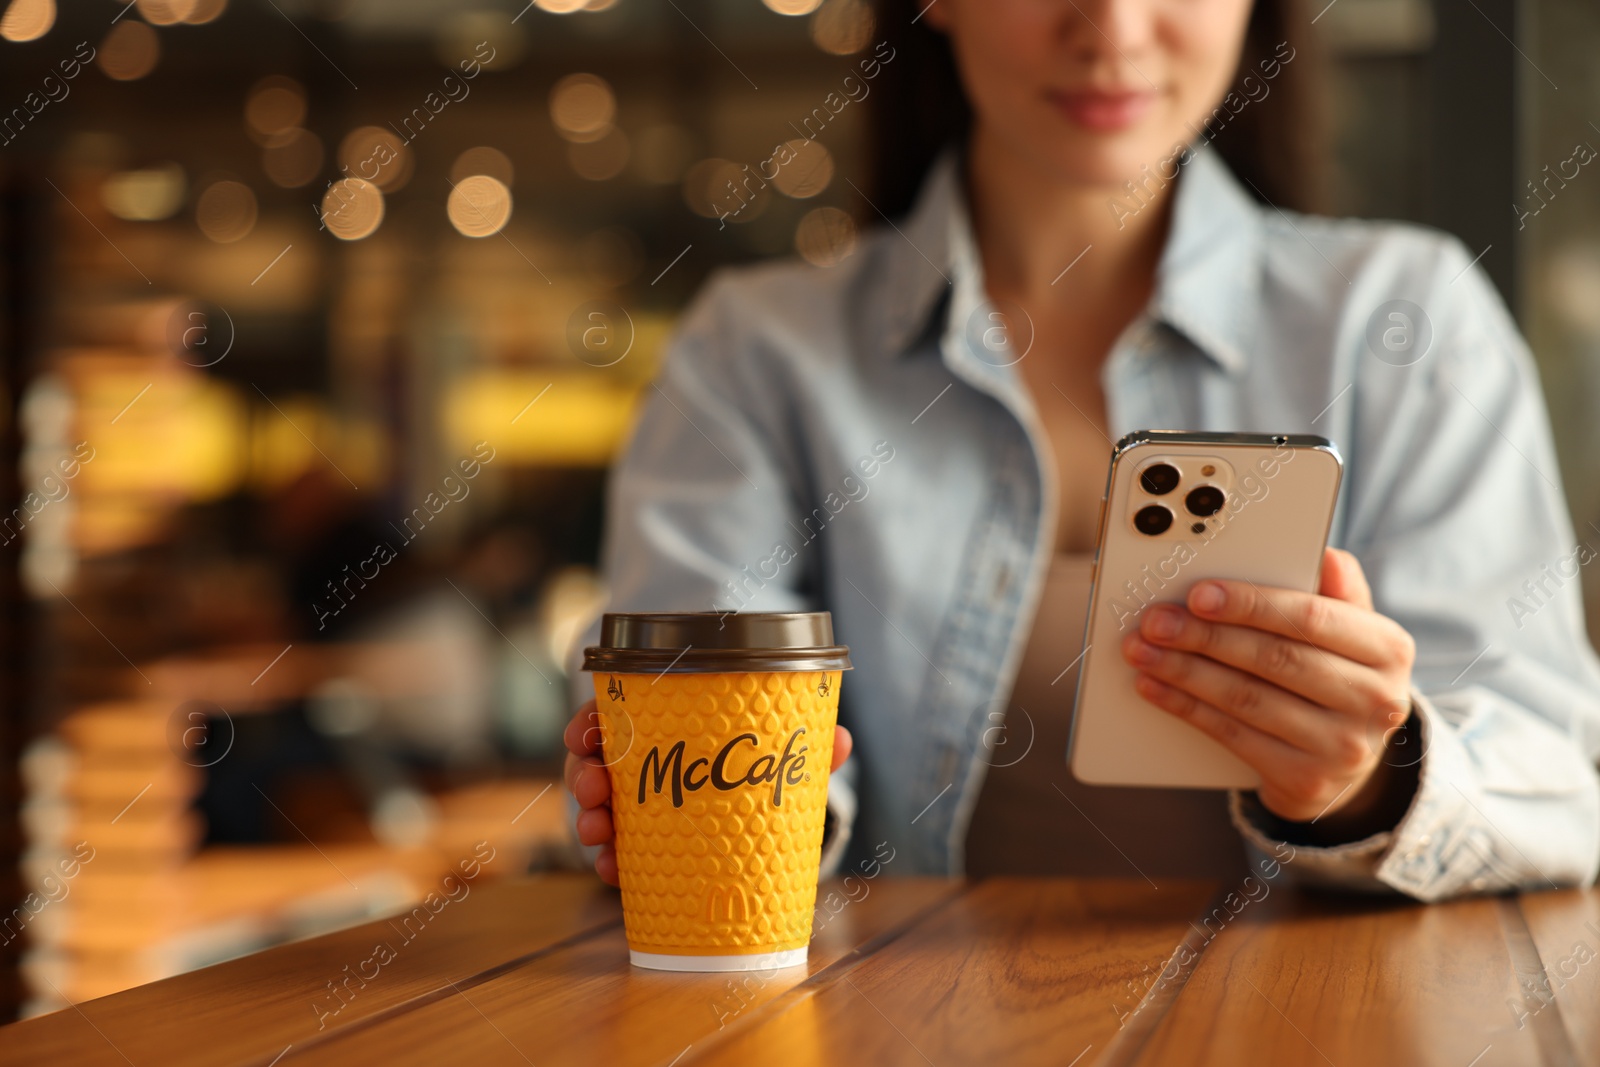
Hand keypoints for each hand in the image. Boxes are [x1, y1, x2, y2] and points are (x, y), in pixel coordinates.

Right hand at [563, 699, 854, 886]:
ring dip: (589, 817)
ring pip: (598, 806)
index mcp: (664, 728)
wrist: (765, 822)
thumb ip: (805, 751)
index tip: (582, 730)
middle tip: (594, 787)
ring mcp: (638, 807)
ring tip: (597, 831)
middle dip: (585, 773)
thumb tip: (840, 740)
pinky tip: (613, 868)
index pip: (616, 714)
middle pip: (596, 760)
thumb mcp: (780, 758)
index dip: (590, 719)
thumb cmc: (761, 772)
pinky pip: (616, 851)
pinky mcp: (643, 846)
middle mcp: (642, 764)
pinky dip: (609, 860)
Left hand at [1119, 547, 1416, 823]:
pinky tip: (1156, 687)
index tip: (1199, 594)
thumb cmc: (1337, 680)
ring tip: (1143, 651)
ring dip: (1185, 672)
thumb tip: (1325, 556)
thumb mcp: (1352, 634)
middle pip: (1274, 659)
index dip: (1251, 605)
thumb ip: (1336, 593)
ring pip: (1247, 699)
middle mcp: (1376, 700)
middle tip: (1156, 621)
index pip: (1312, 618)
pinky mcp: (1307, 780)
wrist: (1347, 765)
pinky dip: (1186, 707)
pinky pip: (1233, 735)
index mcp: (1388, 649)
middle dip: (1205, 637)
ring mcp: (1343, 746)